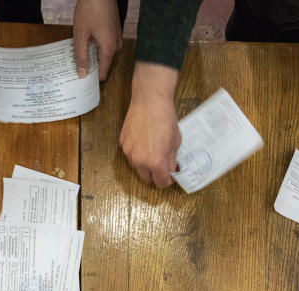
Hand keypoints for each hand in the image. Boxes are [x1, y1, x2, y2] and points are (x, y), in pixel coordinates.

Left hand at [73, 0, 122, 80]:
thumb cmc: (91, 9)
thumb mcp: (81, 34)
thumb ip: (81, 56)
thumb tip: (82, 74)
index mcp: (109, 49)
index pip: (103, 73)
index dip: (91, 76)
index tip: (79, 77)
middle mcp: (116, 45)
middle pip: (102, 63)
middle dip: (89, 63)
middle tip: (74, 61)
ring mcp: (117, 38)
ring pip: (102, 53)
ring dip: (91, 52)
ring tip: (79, 46)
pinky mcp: (114, 32)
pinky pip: (105, 45)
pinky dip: (95, 44)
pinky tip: (86, 38)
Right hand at [119, 62, 180, 187]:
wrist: (149, 100)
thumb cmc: (165, 117)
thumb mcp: (175, 141)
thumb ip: (172, 159)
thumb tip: (170, 168)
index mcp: (156, 162)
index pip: (161, 183)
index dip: (166, 180)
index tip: (169, 176)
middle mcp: (140, 161)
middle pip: (147, 179)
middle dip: (154, 174)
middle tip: (161, 165)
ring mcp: (129, 153)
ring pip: (137, 168)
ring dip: (145, 164)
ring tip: (152, 150)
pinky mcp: (123, 143)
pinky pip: (130, 155)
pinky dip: (137, 153)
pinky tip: (144, 141)